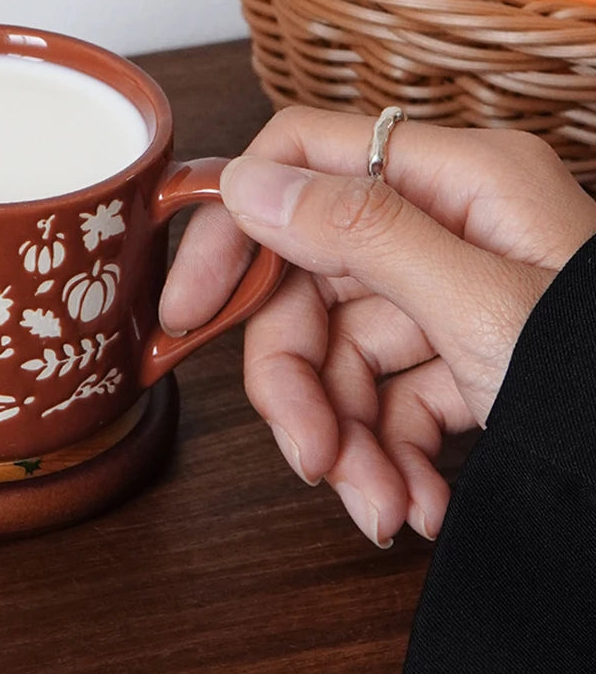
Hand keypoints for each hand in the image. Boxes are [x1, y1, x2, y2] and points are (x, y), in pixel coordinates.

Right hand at [160, 106, 595, 546]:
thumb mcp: (485, 309)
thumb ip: (359, 233)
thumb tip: (245, 182)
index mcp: (455, 178)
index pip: (299, 161)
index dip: (231, 229)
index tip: (188, 311)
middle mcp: (447, 222)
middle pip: (311, 280)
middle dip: (300, 382)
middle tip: (310, 461)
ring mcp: (455, 289)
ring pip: (343, 350)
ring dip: (348, 440)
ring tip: (385, 512)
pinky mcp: (465, 351)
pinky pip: (390, 394)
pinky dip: (390, 454)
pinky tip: (417, 505)